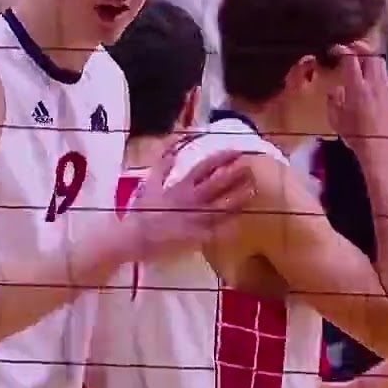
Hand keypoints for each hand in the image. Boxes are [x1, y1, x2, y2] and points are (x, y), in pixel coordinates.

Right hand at [123, 147, 254, 260]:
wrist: (134, 238)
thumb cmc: (142, 212)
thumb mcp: (149, 184)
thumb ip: (162, 166)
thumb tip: (173, 149)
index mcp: (180, 187)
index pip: (204, 167)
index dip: (221, 158)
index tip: (235, 152)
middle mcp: (191, 200)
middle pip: (218, 184)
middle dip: (235, 174)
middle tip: (250, 167)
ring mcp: (196, 219)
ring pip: (223, 206)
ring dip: (239, 197)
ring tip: (253, 189)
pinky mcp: (198, 237)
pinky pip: (218, 231)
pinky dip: (230, 225)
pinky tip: (241, 220)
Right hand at [326, 42, 387, 156]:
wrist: (380, 147)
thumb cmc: (356, 135)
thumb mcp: (335, 118)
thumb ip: (333, 99)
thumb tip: (335, 90)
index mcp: (357, 87)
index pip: (351, 58)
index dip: (343, 49)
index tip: (336, 49)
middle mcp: (373, 83)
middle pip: (370, 54)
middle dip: (360, 47)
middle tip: (351, 47)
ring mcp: (385, 88)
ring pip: (380, 63)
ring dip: (370, 57)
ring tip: (362, 59)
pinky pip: (384, 75)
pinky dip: (376, 70)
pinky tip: (370, 77)